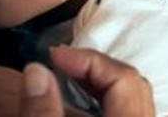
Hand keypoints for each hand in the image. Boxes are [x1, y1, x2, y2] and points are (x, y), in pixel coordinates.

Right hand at [19, 46, 153, 116]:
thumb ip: (43, 112)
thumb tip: (35, 70)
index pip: (123, 77)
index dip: (88, 60)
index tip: (53, 56)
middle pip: (131, 84)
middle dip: (95, 67)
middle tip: (60, 63)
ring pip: (131, 100)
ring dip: (99, 85)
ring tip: (67, 79)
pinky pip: (125, 113)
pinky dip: (102, 103)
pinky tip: (77, 106)